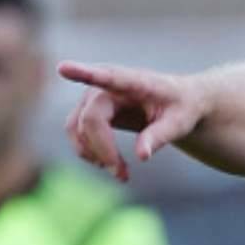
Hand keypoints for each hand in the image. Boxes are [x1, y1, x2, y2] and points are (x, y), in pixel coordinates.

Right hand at [59, 61, 204, 182]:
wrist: (178, 103)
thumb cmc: (181, 108)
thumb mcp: (181, 122)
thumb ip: (161, 135)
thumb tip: (141, 155)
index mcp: (135, 81)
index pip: (107, 77)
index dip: (83, 73)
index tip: (63, 68)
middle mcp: (107, 86)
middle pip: (91, 119)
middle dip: (103, 150)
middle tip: (123, 176)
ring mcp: (93, 98)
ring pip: (77, 128)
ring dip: (93, 154)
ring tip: (121, 173)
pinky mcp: (88, 111)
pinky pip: (77, 134)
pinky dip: (90, 152)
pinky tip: (109, 164)